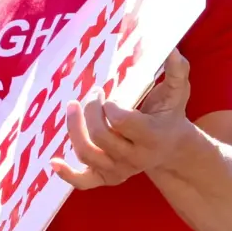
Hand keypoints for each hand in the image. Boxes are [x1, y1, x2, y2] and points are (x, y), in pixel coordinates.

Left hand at [52, 50, 192, 189]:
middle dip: (91, 110)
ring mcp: (120, 170)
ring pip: (88, 154)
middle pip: (101, 136)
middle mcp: (136, 158)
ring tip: (73, 106)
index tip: (107, 95)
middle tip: (93, 94)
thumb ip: (177, 70)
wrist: (171, 148)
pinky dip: (67, 174)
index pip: (122, 122)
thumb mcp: (178, 92)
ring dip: (74, 128)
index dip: (108, 106)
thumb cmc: (169, 115)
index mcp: (152, 136)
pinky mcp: (108, 178)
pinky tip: (53, 161)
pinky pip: (83, 182)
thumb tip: (170, 48)